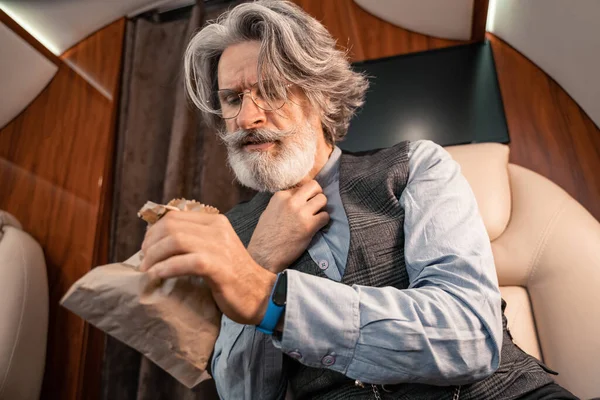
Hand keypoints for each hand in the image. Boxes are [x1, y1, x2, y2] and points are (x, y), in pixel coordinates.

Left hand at [139, 211, 276, 324]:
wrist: (261, 295)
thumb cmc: (233, 276)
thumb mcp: (215, 249)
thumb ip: (195, 240)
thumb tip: (159, 239)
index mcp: (215, 222)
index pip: (174, 216)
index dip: (153, 231)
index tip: (146, 248)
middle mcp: (217, 229)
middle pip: (171, 226)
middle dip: (150, 243)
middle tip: (144, 261)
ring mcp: (219, 247)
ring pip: (175, 241)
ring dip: (154, 256)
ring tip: (147, 270)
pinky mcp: (219, 267)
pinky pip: (185, 262)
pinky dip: (166, 268)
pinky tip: (157, 276)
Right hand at [248, 180, 329, 272]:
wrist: (264, 255)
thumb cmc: (265, 236)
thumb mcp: (270, 210)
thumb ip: (284, 202)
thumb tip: (298, 198)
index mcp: (280, 196)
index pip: (301, 186)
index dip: (306, 195)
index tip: (306, 203)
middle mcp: (291, 201)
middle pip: (314, 186)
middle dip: (318, 195)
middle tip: (315, 205)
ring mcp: (301, 212)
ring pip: (323, 199)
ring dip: (322, 208)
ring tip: (316, 217)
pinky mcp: (309, 225)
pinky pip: (325, 216)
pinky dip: (323, 221)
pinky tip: (316, 227)